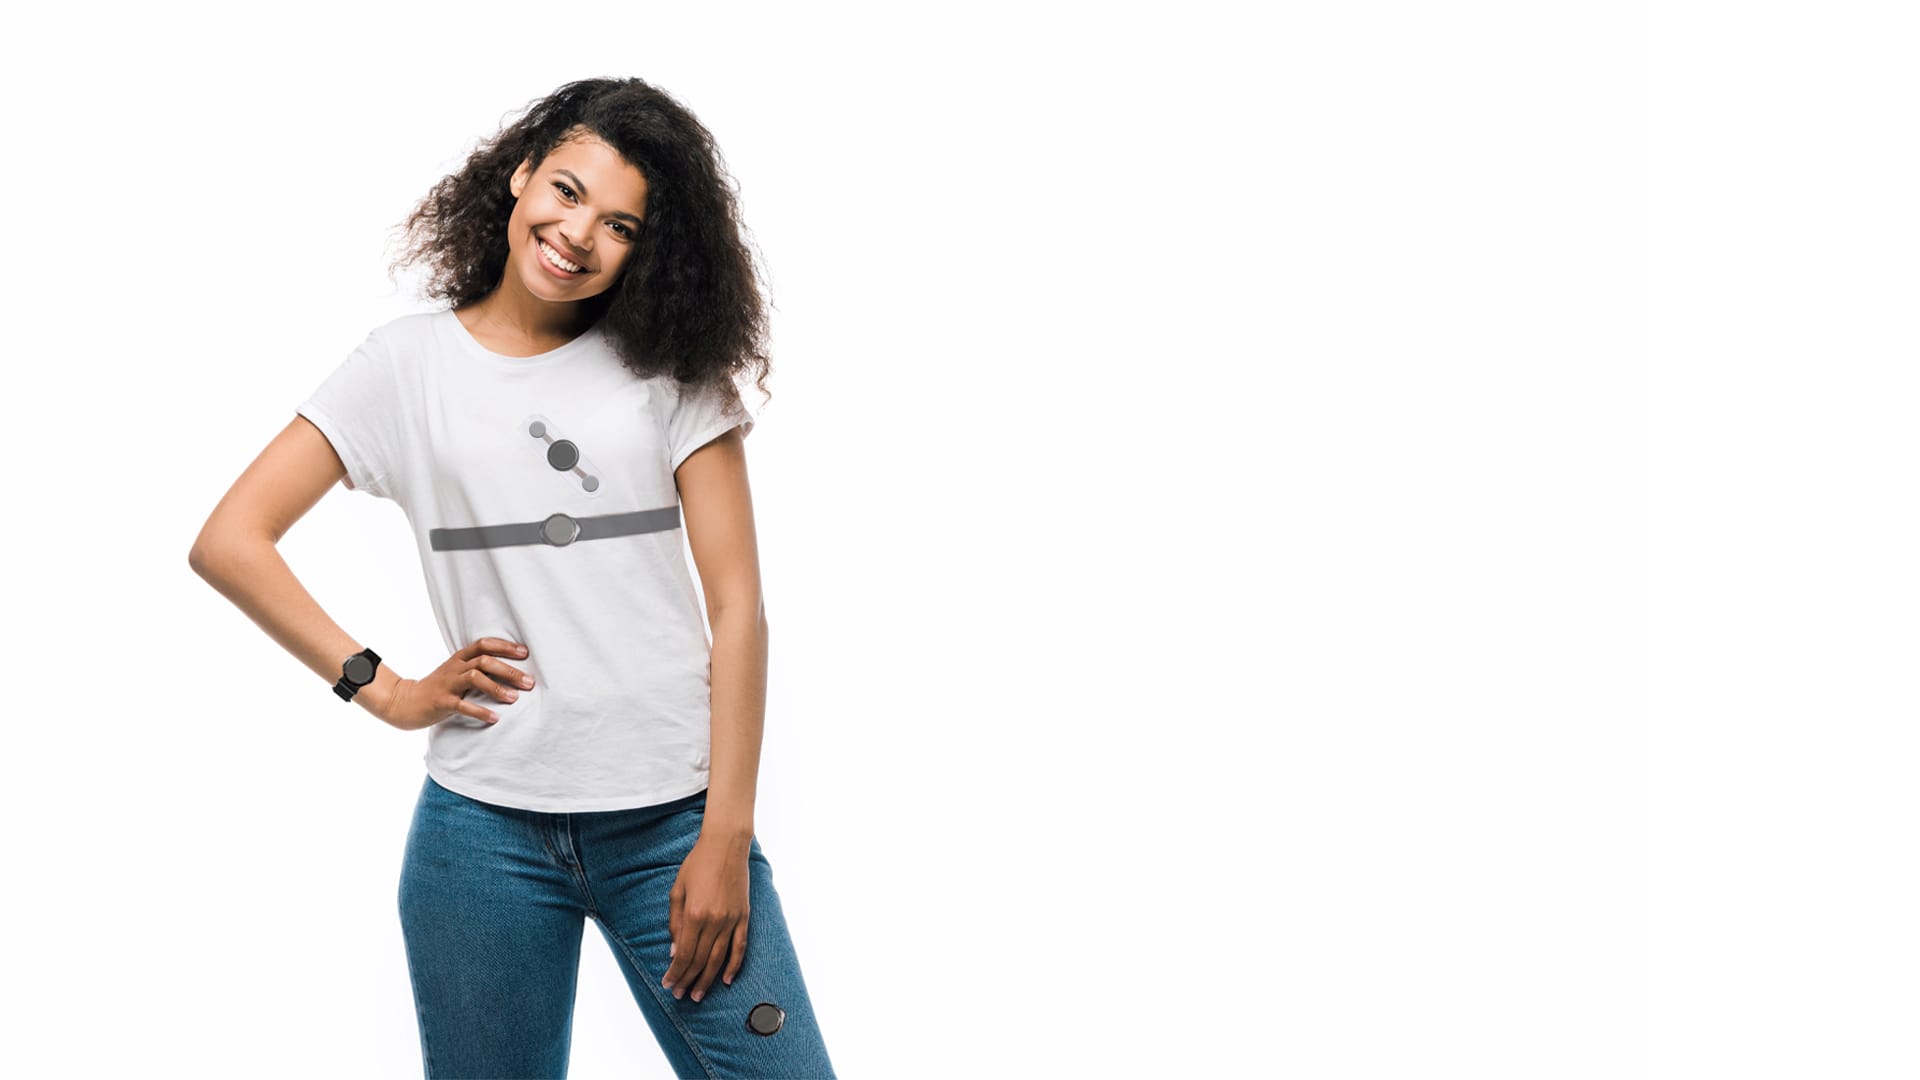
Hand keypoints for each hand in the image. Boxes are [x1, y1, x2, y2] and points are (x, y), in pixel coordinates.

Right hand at [370, 637, 532, 731]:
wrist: (406, 702)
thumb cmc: (439, 688)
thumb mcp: (456, 673)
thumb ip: (476, 669)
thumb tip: (510, 671)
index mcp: (459, 658)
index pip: (483, 644)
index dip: (505, 646)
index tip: (525, 653)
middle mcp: (455, 668)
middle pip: (485, 661)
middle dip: (509, 671)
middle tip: (529, 682)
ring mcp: (447, 684)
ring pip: (475, 678)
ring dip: (497, 688)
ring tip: (514, 698)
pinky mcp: (441, 702)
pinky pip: (463, 705)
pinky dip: (480, 711)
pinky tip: (495, 718)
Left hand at [661, 832, 751, 1002]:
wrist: (726, 845)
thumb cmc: (697, 864)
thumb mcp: (677, 890)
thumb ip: (674, 922)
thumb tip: (674, 951)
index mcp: (694, 914)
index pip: (683, 954)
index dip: (675, 972)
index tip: (668, 984)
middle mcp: (713, 921)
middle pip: (700, 960)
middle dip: (688, 980)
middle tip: (680, 996)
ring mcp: (731, 920)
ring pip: (718, 959)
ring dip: (707, 979)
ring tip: (698, 995)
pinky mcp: (744, 916)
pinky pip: (739, 947)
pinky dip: (733, 965)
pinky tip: (726, 979)